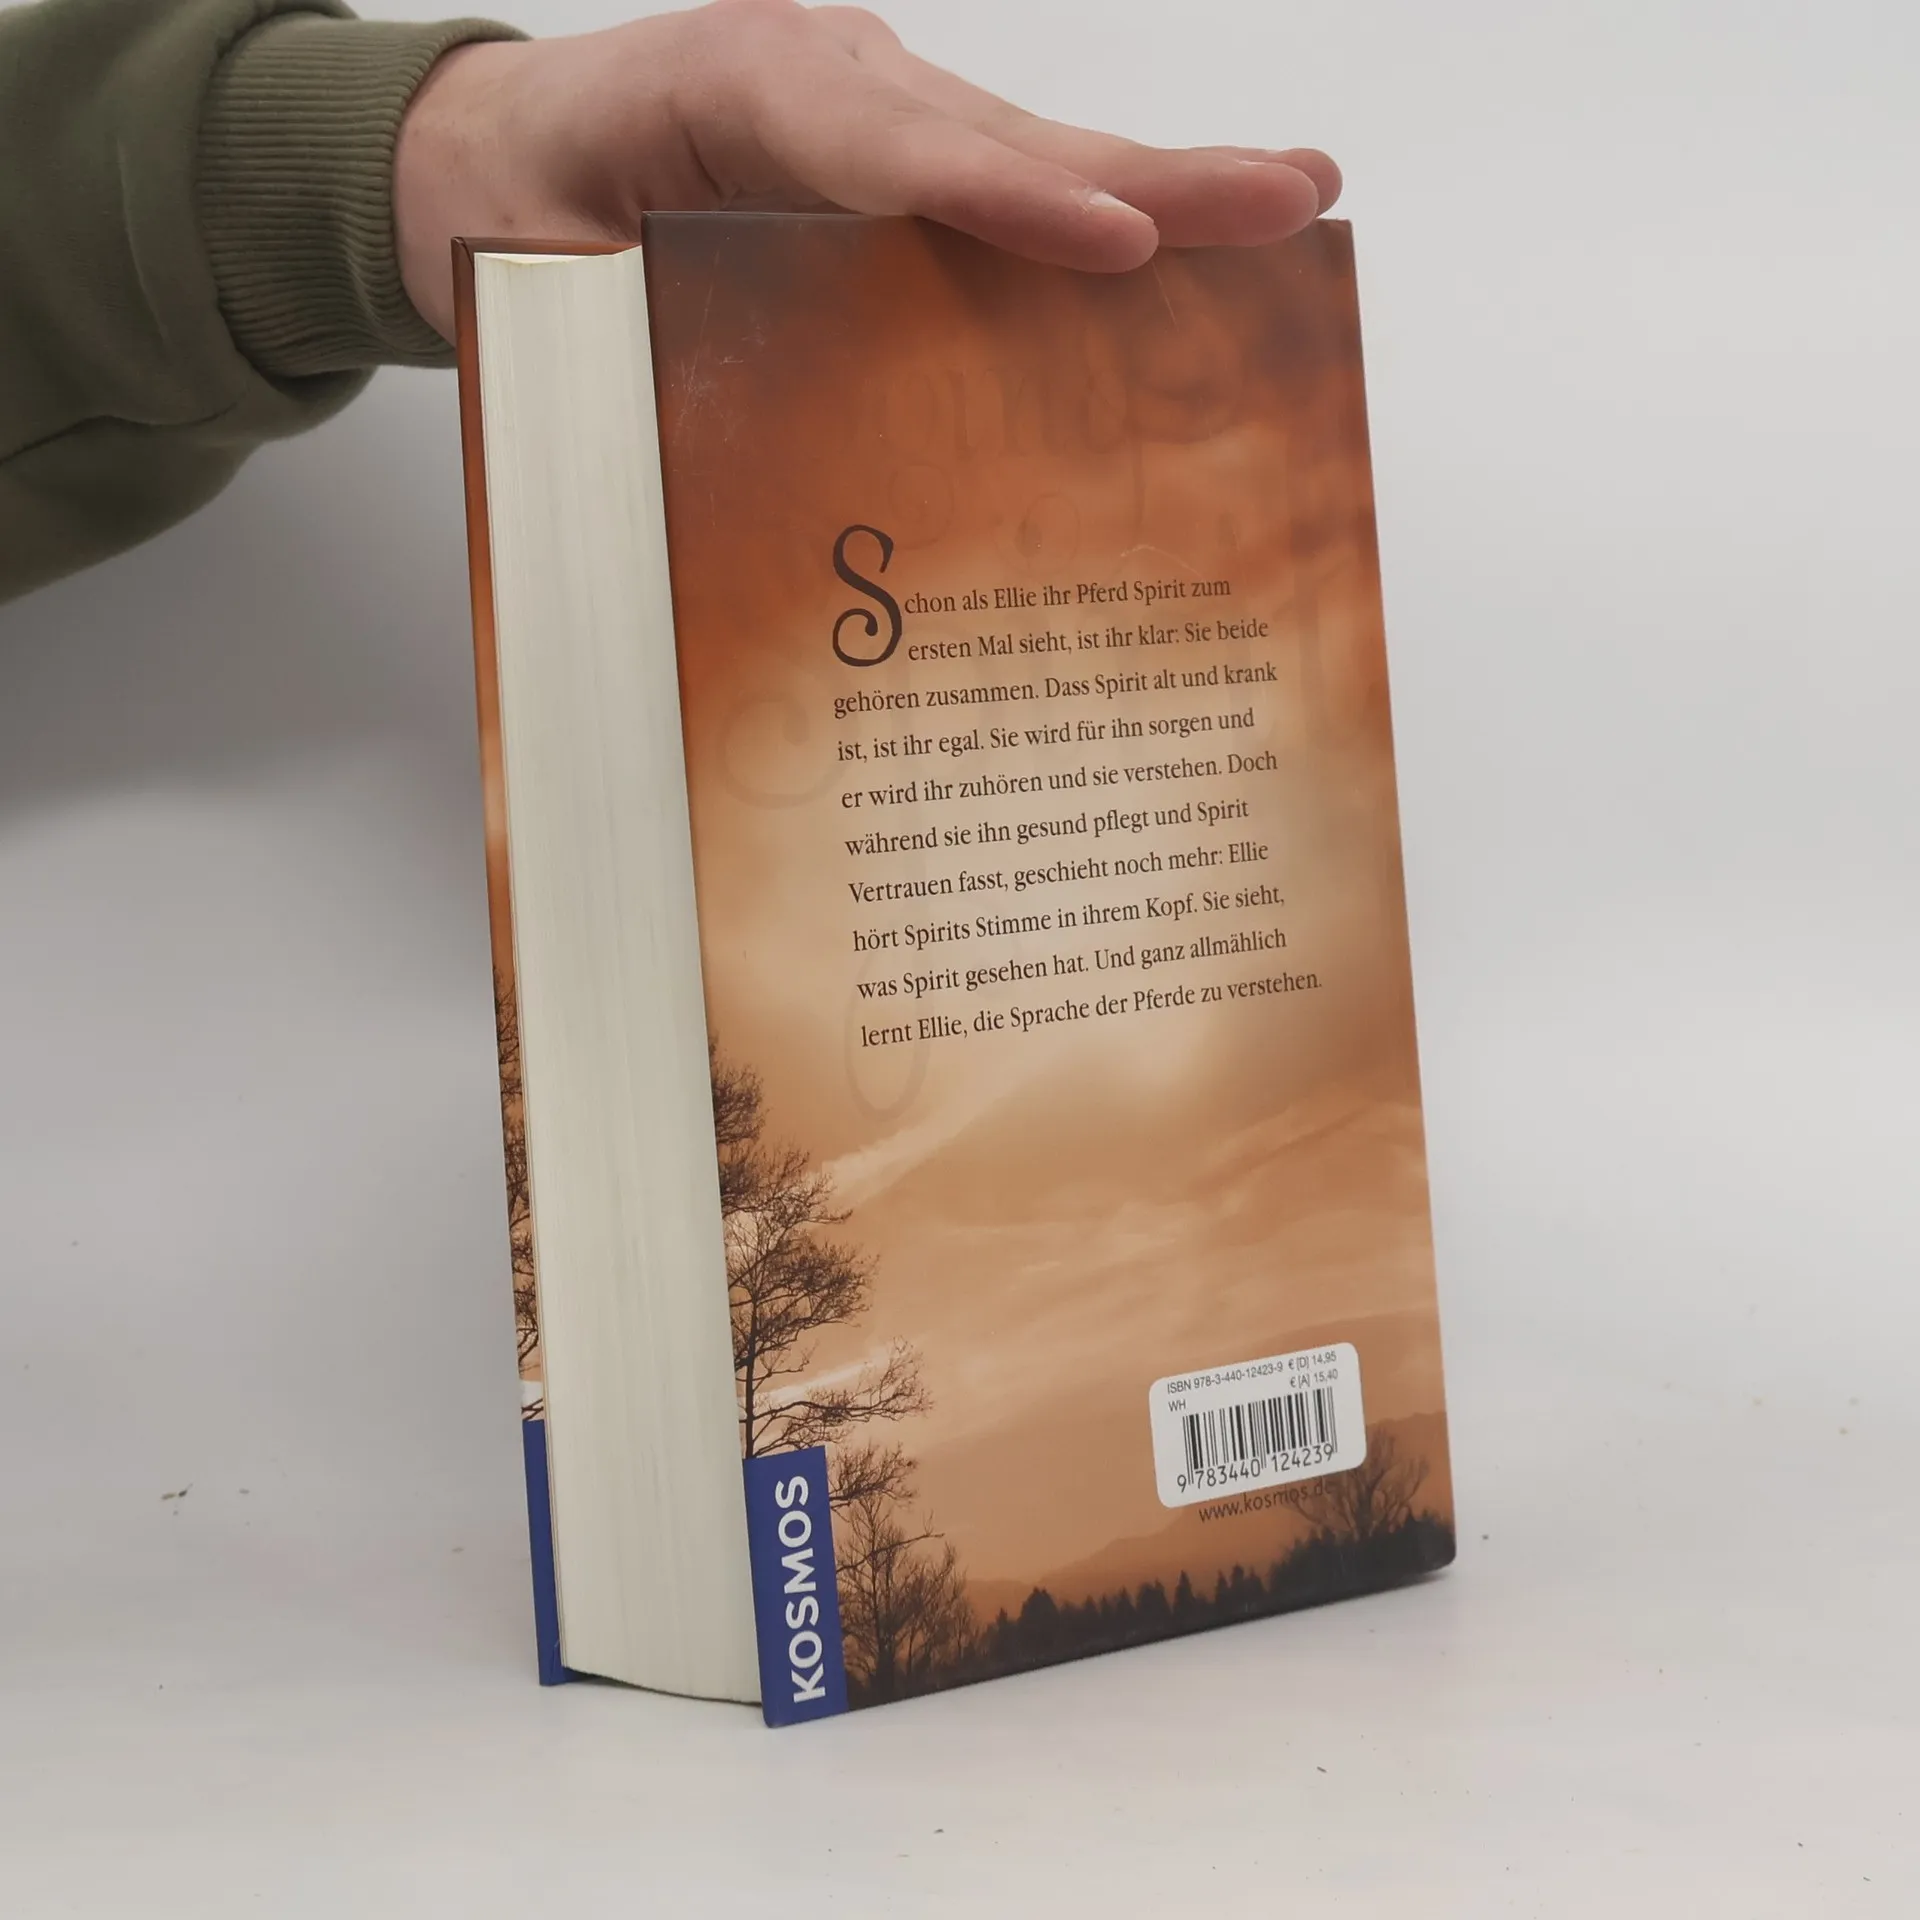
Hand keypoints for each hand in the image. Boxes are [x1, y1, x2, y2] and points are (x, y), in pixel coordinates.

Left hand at [392, 0, 1339, 340]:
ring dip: (1156, 187)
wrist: (475, 149)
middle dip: (1149, 178)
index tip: (1117, 242)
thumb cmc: (506, 209)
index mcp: (730, 88)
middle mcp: (823, 80)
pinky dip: (1092, 216)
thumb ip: (646, 341)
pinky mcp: (885, 150)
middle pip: (1001, 136)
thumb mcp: (545, 281)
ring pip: (1023, 151)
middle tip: (1287, 198)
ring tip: (1289, 204)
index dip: (1010, 200)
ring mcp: (866, 107)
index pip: (890, 150)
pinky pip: (999, 182)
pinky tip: (1183, 247)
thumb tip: (761, 465)